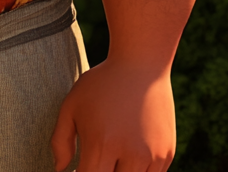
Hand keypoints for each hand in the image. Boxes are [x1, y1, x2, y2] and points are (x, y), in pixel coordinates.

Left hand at [50, 58, 176, 171]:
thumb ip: (60, 142)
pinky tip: (126, 156)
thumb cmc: (100, 85)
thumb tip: (61, 169)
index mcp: (101, 144)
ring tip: (110, 156)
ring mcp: (152, 156)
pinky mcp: (167, 154)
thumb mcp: (70, 107)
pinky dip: (137, 171)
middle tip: (94, 160)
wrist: (141, 66)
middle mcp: (130, 154)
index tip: (76, 168)